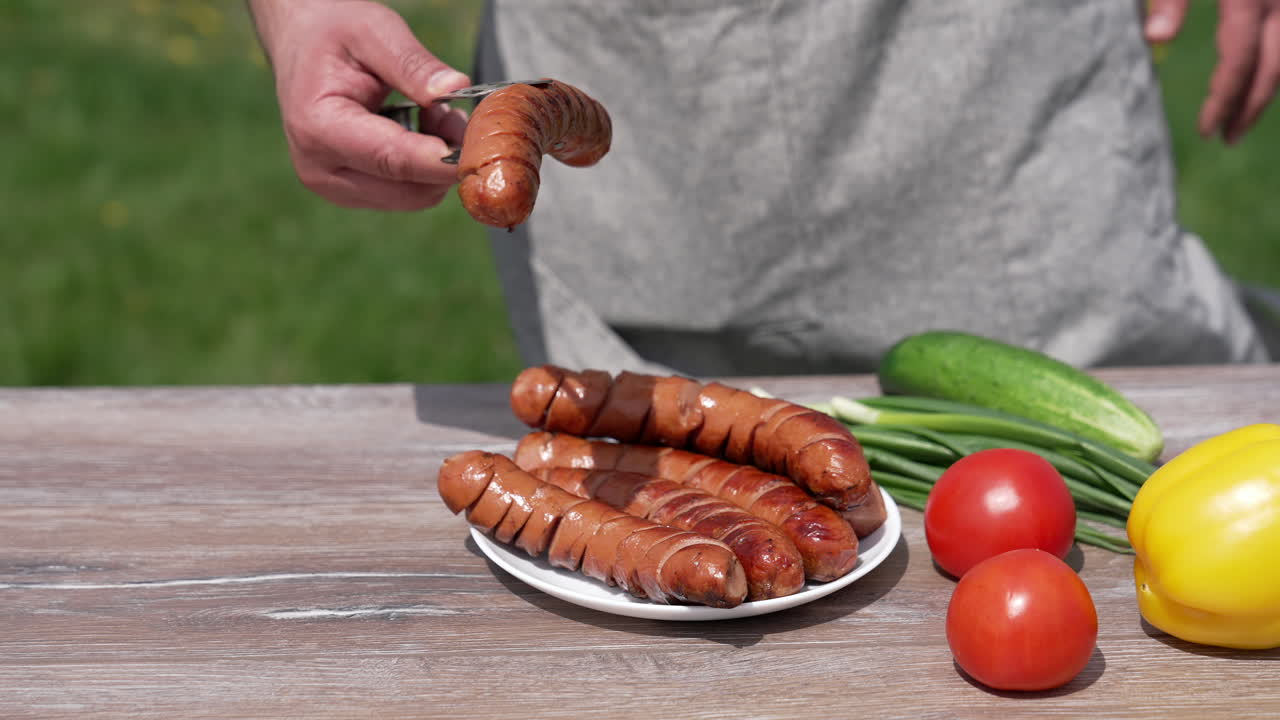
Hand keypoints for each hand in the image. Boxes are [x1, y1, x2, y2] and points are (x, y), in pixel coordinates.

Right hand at [249, 0, 471, 209]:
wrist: (300, 45)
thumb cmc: (334, 34)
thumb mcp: (374, 31)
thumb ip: (413, 64)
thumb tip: (456, 86)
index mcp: (318, 128)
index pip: (392, 159)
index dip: (442, 160)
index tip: (480, 150)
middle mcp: (321, 169)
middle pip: (408, 189)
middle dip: (445, 157)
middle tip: (454, 112)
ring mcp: (334, 187)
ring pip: (413, 197)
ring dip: (436, 163)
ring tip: (430, 114)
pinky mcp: (351, 192)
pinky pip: (406, 194)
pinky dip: (424, 169)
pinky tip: (418, 131)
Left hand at [1146, 0, 1279, 143]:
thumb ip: (1170, 3)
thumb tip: (1154, 38)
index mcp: (1248, 1)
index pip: (1239, 62)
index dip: (1224, 100)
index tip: (1205, 131)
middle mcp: (1276, 4)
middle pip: (1271, 67)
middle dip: (1251, 108)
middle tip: (1228, 139)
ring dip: (1264, 93)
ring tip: (1238, 123)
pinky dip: (1269, 68)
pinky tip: (1249, 87)